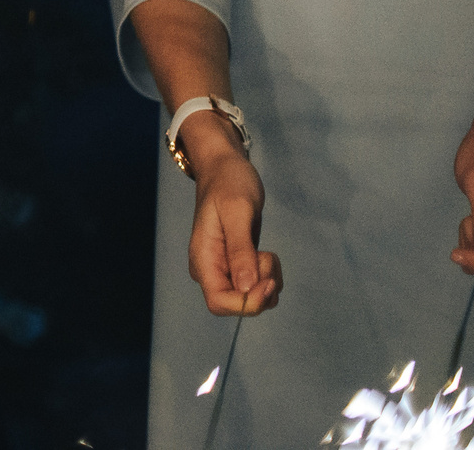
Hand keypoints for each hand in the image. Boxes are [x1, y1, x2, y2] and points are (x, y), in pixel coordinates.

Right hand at [183, 129, 280, 315]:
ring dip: (269, 282)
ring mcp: (223, 269)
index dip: (247, 302)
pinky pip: (257, 287)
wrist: (225, 167)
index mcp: (203, 259)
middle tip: (268, 256)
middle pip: (237, 305)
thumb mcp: (238, 213)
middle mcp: (210, 270)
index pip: (219, 302)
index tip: (268, 280)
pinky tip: (266, 254)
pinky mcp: (237, 266)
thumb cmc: (229, 183)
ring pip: (251, 299)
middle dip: (261, 290)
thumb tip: (246, 289)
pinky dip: (270, 277)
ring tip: (267, 252)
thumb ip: (241, 251)